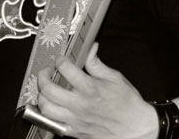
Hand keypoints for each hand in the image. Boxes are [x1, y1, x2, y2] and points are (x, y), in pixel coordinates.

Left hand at [36, 43, 157, 138]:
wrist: (136, 128)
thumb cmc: (128, 104)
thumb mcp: (115, 77)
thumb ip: (97, 63)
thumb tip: (91, 48)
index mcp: (90, 88)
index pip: (65, 69)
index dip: (59, 60)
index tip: (60, 59)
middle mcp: (80, 104)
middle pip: (48, 89)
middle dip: (42, 76)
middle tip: (46, 72)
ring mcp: (75, 120)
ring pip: (46, 108)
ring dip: (41, 96)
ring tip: (46, 90)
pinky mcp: (75, 132)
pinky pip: (53, 124)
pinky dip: (48, 115)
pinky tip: (53, 106)